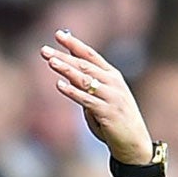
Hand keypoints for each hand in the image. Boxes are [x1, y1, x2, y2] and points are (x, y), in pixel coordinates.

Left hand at [40, 29, 154, 164]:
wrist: (133, 142)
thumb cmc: (114, 120)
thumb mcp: (101, 99)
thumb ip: (88, 87)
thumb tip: (68, 77)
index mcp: (112, 75)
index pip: (91, 54)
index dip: (74, 44)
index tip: (58, 34)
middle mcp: (113, 82)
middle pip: (84, 65)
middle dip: (63, 56)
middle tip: (44, 50)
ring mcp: (111, 96)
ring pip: (84, 79)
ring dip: (66, 70)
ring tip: (50, 61)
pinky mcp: (107, 112)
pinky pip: (86, 100)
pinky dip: (72, 92)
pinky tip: (59, 85)